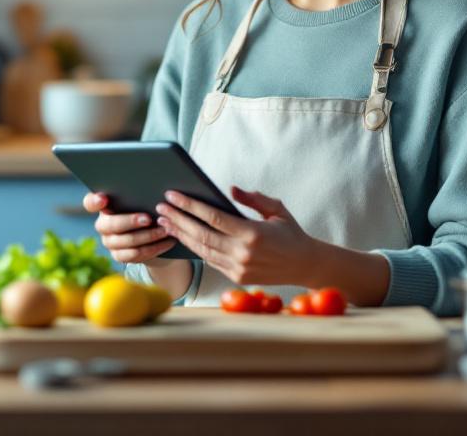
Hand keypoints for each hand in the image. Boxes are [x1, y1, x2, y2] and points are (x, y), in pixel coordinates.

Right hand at [83, 192, 174, 263]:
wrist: (153, 232)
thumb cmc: (147, 207)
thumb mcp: (142, 198)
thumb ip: (140, 192)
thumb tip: (154, 181)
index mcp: (104, 206)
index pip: (90, 202)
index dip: (94, 201)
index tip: (104, 198)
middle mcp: (103, 225)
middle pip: (110, 224)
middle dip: (130, 221)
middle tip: (149, 218)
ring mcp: (110, 242)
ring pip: (126, 241)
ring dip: (148, 236)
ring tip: (165, 230)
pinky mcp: (119, 256)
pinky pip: (135, 255)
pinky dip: (154, 248)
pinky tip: (167, 242)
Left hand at [156, 186, 319, 286]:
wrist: (306, 265)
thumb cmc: (291, 233)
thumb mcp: (276, 209)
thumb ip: (253, 198)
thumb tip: (230, 189)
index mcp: (253, 233)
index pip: (213, 217)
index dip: (190, 206)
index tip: (173, 195)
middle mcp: (243, 253)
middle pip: (201, 234)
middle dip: (178, 219)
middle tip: (160, 208)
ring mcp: (239, 268)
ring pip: (202, 250)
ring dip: (181, 235)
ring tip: (165, 222)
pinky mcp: (237, 277)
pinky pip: (211, 260)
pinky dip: (195, 248)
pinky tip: (183, 237)